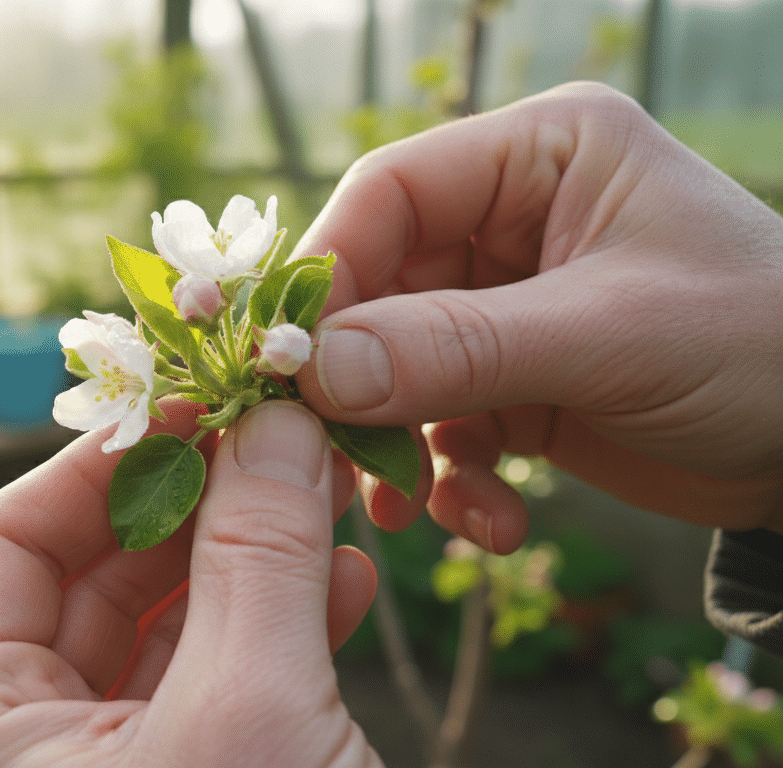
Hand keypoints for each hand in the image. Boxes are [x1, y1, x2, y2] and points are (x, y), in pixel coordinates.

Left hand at [0, 399, 383, 766]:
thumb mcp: (248, 720)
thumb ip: (259, 559)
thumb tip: (278, 420)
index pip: (4, 547)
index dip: (100, 463)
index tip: (195, 397)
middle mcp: (23, 750)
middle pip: (91, 576)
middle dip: (194, 497)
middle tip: (276, 429)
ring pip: (166, 624)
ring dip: (249, 550)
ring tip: (325, 489)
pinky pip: (219, 679)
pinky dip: (278, 619)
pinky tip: (346, 573)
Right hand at [293, 81, 782, 551]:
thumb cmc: (763, 346)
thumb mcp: (609, 335)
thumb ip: (457, 348)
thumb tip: (315, 372)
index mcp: (540, 156)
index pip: (389, 194)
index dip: (329, 271)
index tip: (287, 360)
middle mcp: (511, 220)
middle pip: (377, 288)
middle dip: (357, 379)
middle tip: (332, 454)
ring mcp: (505, 305)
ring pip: (394, 366)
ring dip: (397, 444)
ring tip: (407, 508)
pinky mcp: (510, 380)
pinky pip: (438, 424)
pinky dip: (448, 479)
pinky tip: (491, 522)